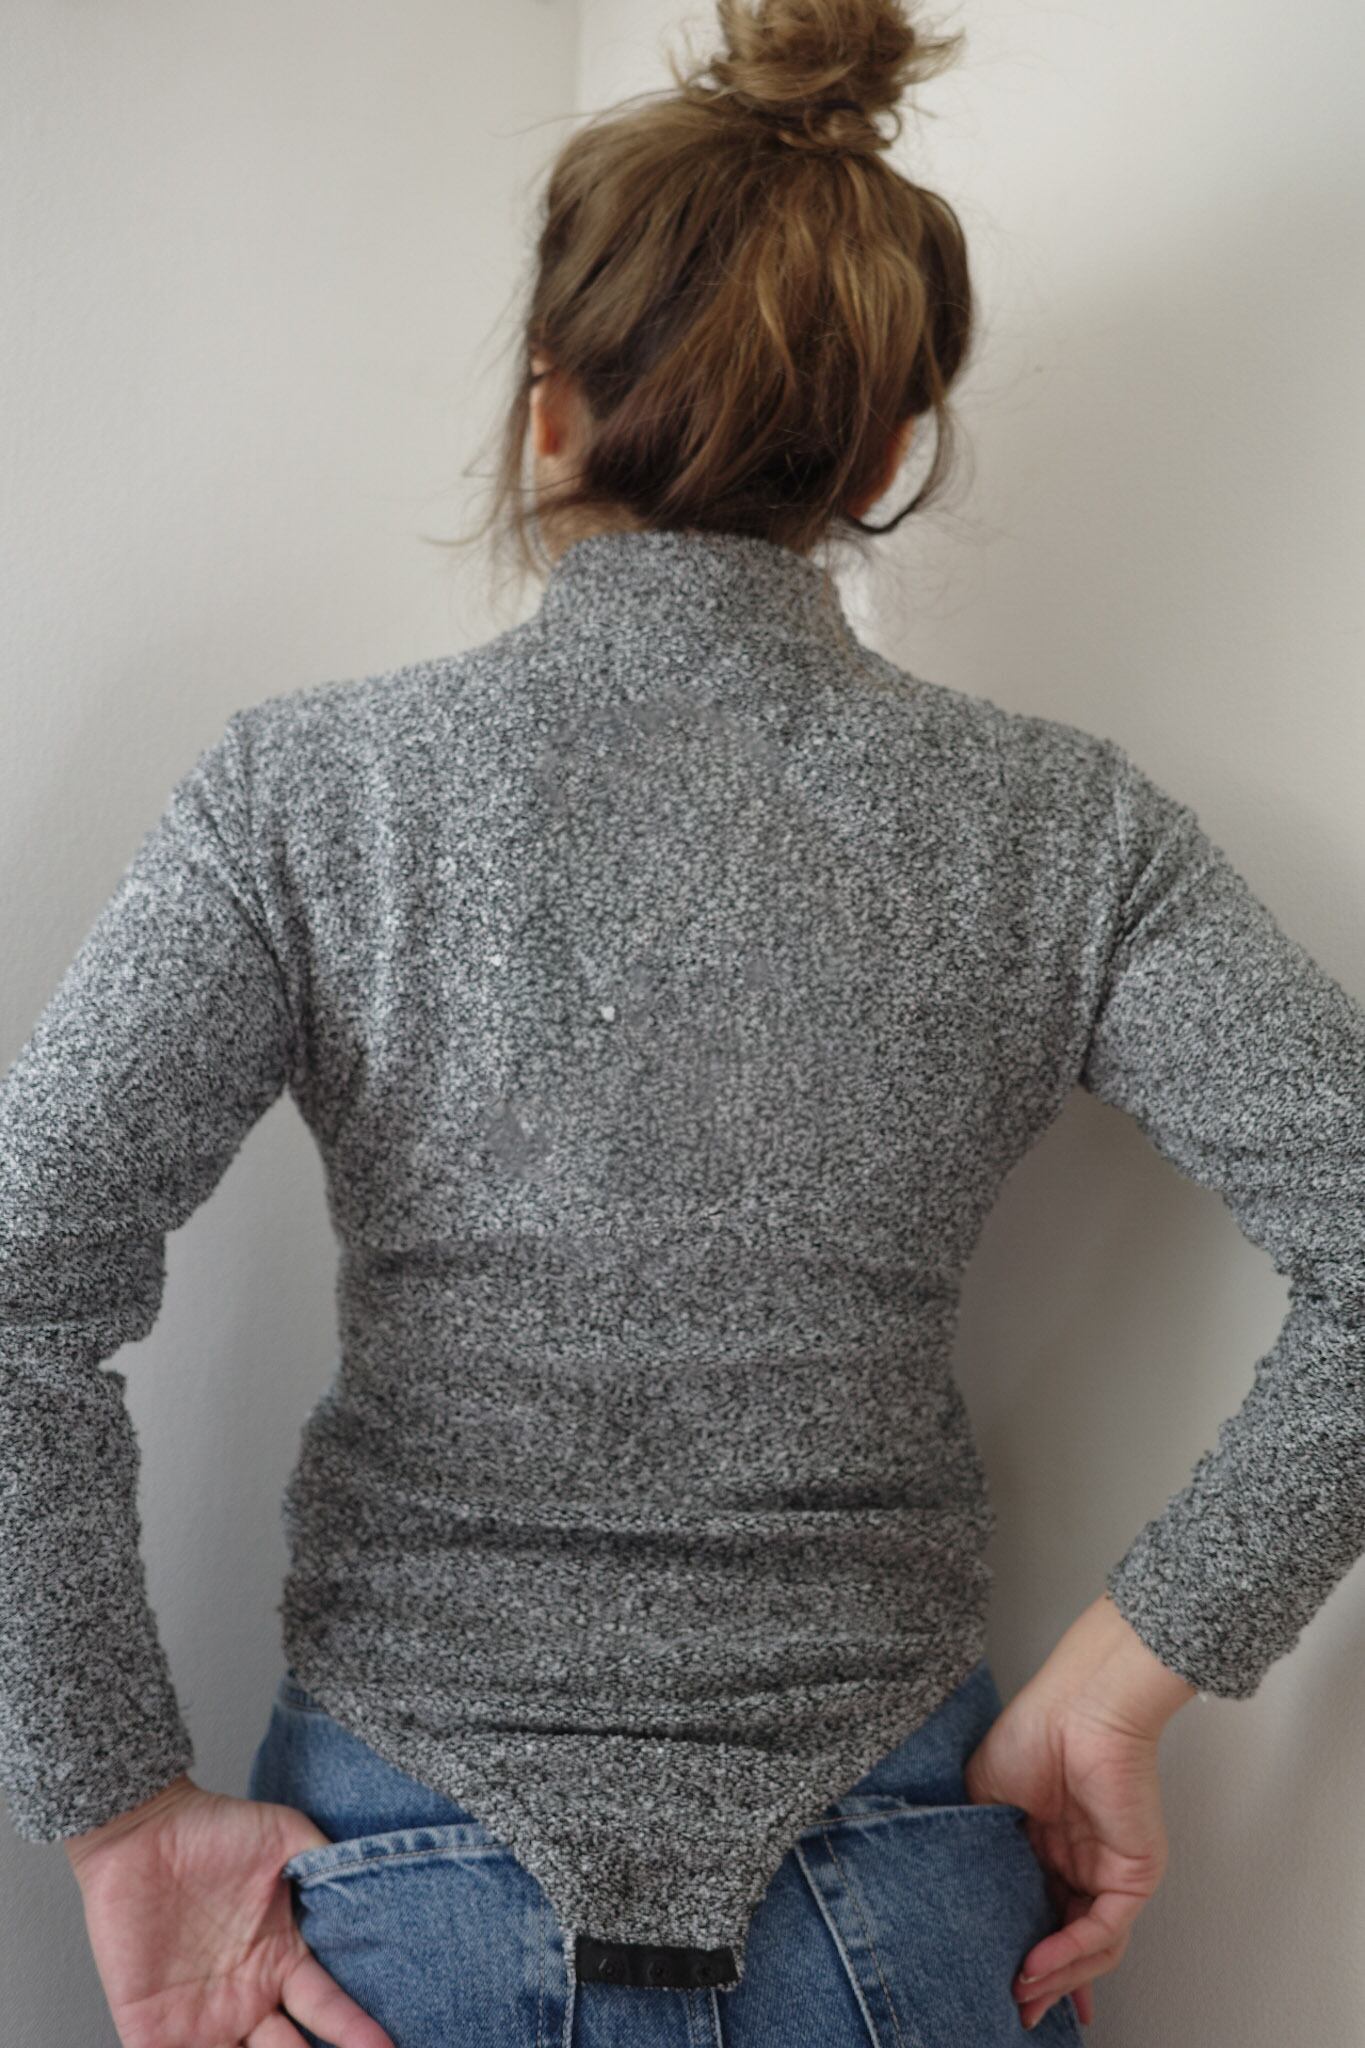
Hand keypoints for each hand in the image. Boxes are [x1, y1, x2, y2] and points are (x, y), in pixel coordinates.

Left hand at [64, 1771, 394, 2047]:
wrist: (142, 1832)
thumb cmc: (215, 1829)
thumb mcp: (286, 1836)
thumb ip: (328, 1862)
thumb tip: (374, 1884)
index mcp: (282, 1962)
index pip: (328, 2010)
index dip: (356, 2032)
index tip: (387, 2046)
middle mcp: (248, 1999)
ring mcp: (200, 2020)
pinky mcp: (150, 2030)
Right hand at [962, 1592, 1198, 2030]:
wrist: (1075, 1707)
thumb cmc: (1030, 1734)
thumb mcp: (981, 1799)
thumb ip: (977, 1851)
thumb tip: (953, 1898)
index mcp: (1046, 1845)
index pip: (1039, 1914)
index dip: (1023, 1954)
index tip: (1001, 1986)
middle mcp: (1081, 1864)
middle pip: (1068, 1942)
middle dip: (1043, 1984)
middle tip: (1014, 2010)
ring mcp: (1109, 1870)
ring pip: (1091, 1947)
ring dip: (1057, 1977)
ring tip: (1021, 1992)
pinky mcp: (1133, 1874)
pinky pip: (1104, 1930)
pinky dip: (1072, 1953)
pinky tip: (1040, 1963)